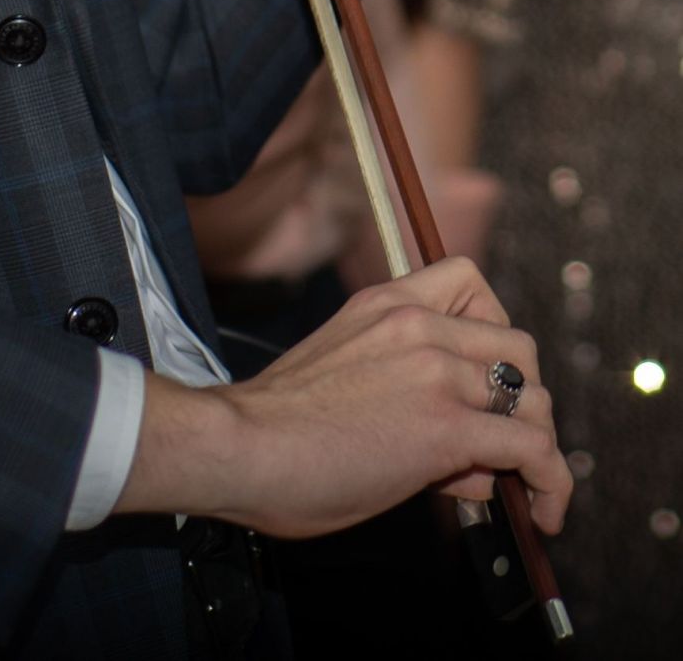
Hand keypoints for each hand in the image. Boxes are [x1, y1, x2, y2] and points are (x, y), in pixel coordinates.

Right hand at [117, 256, 570, 539]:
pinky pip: (533, 449)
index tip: (481, 376)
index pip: (468, 281)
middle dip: (522, 398)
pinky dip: (552, 483)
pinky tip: (544, 511)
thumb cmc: (275, 427)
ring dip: (536, 447)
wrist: (240, 445)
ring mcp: (435, 372)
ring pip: (533, 399)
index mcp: (384, 303)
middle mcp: (416, 324)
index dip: (491, 330)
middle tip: (500, 443)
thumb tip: (466, 458)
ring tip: (518, 487)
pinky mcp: (447, 428)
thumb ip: (405, 393)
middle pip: (518, 346)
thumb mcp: (344, 376)